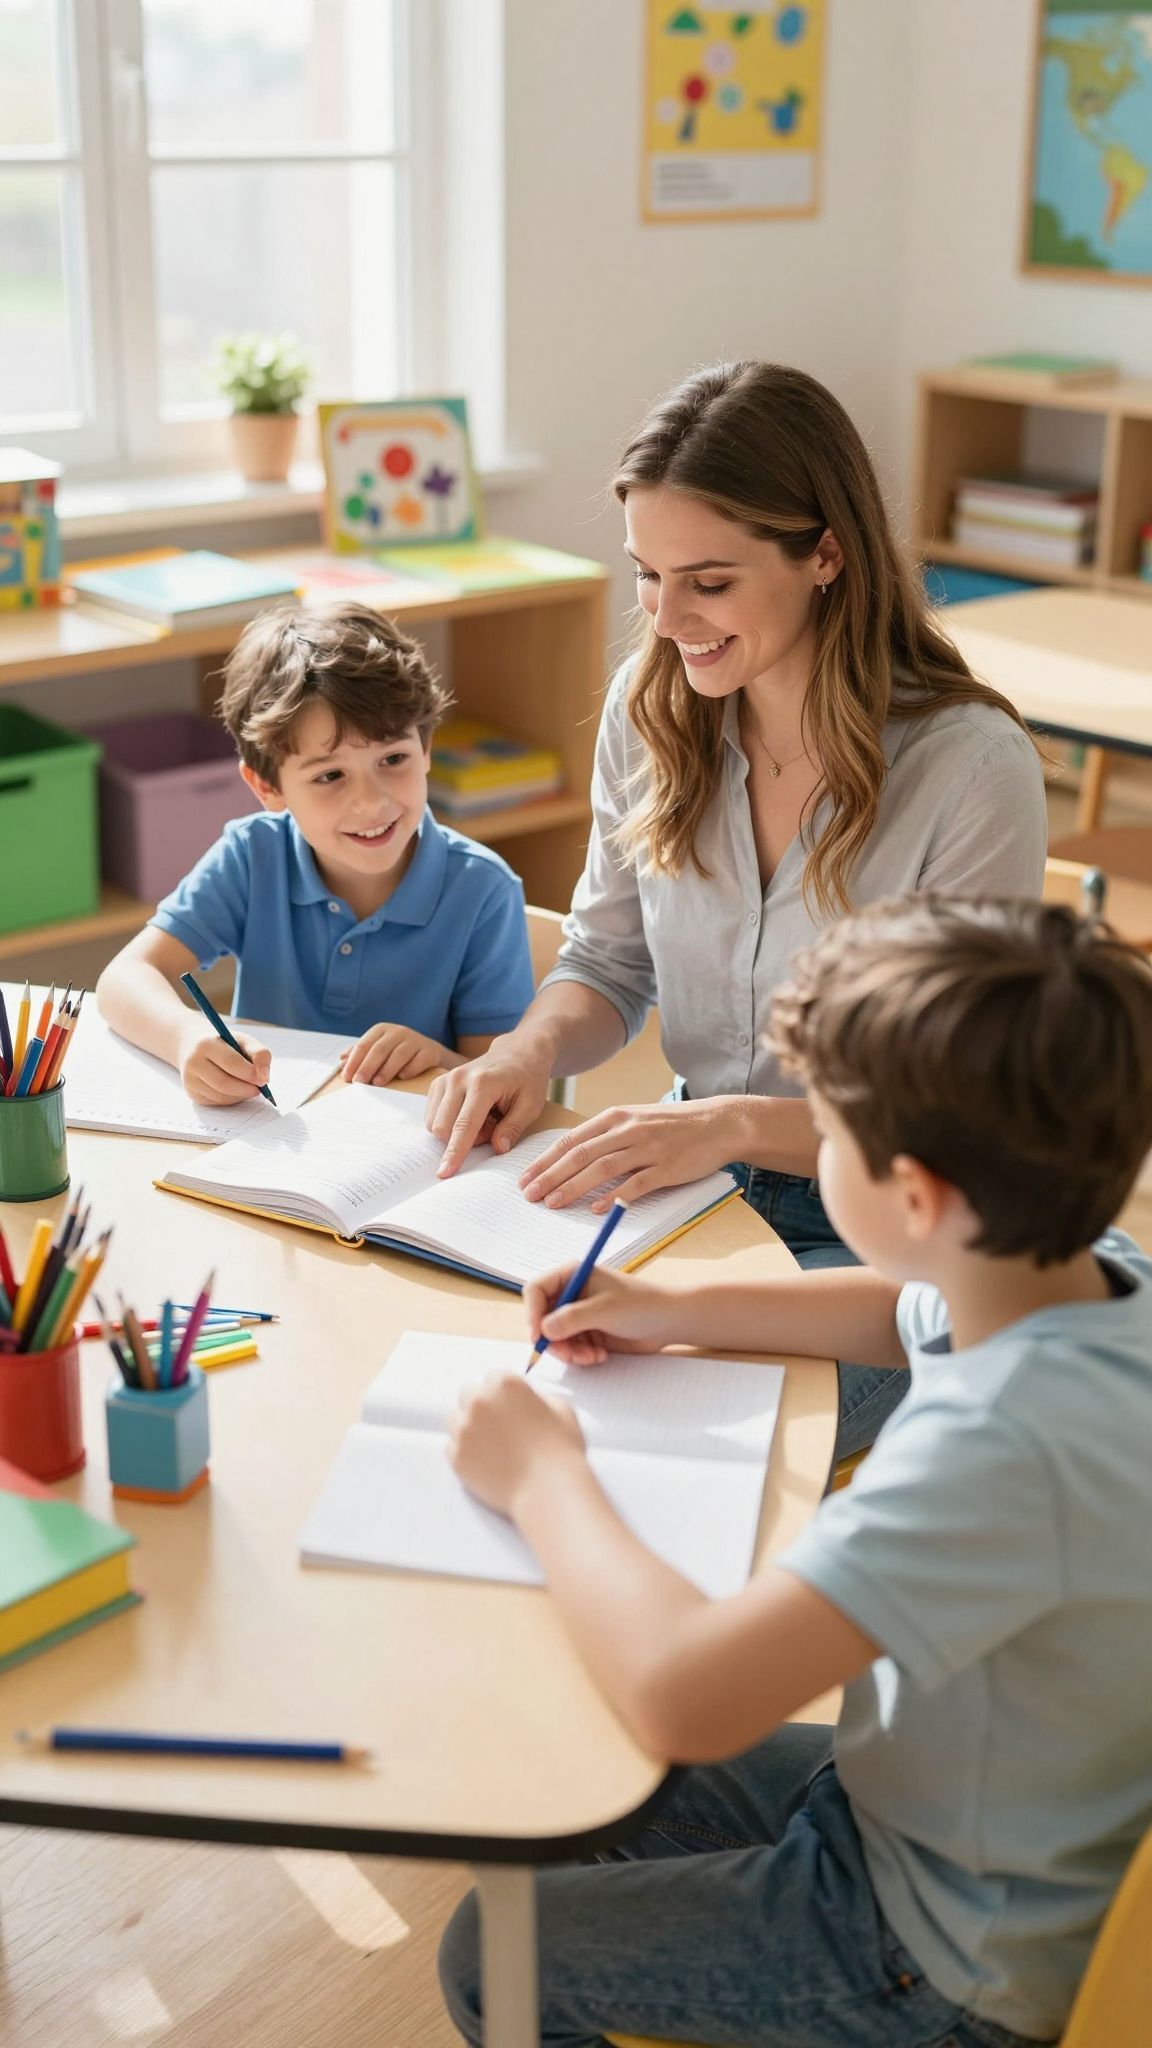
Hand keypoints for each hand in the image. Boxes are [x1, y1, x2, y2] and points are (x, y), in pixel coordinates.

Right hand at [177, 1021, 270, 1106]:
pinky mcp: (192, 1093)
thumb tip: (264, 1077)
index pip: (231, 1062)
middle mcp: (193, 1062)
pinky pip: (217, 1102)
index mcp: (206, 1044)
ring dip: (240, 1095)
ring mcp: (190, 1080)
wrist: (195, 1048)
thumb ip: (259, 1053)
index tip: (264, 1080)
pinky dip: (231, 1099)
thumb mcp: (243, 1041)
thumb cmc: (226, 1045)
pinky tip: (236, 1090)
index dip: (250, 1074)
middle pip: (224, 1083)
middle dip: (246, 1089)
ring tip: (248, 1087)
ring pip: (221, 1096)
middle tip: (259, 1089)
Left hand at [343, 1022, 452, 1085]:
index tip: (347, 1077)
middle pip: (379, 1049)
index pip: (364, 1045)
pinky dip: (410, 1069)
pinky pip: (419, 1060)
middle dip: (367, 1066)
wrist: (429, 1053)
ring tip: (378, 1083)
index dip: (354, 1062)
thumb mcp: (378, 1049)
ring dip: (387, 1069)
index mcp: (381, 1030)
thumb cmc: (397, 1053)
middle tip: (360, 1082)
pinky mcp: (430, 1051)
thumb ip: (360, 1054)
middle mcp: (398, 1032)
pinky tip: (402, 1077)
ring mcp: (415, 1040)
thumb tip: (341, 1060)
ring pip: (399, 1054)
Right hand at [425, 1036, 551, 1175]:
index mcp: (483, 1083)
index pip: (464, 1125)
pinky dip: (450, 1124)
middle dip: (463, 1141)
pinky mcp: (438, 1083)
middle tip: (492, 1129)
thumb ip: (513, 1128)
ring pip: (435, 1124)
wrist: (517, 1053)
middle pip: (443, 1128)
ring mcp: (445, 1079)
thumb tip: (497, 1149)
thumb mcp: (531, 1105)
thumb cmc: (527, 1079)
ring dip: (456, 1133)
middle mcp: (458, 1079)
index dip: (455, 1152)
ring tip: (484, 1120)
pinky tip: (471, 1115)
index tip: (444, 1173)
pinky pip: (433, 1116)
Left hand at [447, 1373, 587, 1516]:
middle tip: (498, 1424)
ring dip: (469, 1427)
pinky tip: (486, 1461)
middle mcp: (480, 1401)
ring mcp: (464, 1429)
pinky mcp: (456, 1455)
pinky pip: (452, 1447)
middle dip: (481, 1406)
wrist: (548, 1489)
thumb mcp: (561, 1409)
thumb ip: (539, 1397)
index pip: (493, 1377)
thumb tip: (530, 1401)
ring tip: (490, 1445)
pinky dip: (466, 1453)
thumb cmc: (559, 1451)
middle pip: (469, 1393)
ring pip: (456, 1419)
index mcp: (505, 1384)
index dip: (502, 1393)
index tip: (508, 1405)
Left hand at [519, 1097, 740, 1212]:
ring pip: (602, 1168)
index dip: (546, 1160)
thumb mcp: (635, 1120)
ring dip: (574, 1186)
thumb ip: (606, 1136)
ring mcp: (648, 1148)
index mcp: (615, 1117)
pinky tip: (596, 1208)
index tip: (525, 1178)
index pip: (572, 1140)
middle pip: (581, 1154)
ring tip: (552, 1203)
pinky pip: (635, 1183)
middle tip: (529, 1195)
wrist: (718, 1123)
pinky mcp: (667, 1167)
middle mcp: (628, 1130)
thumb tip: (571, 1158)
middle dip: (550, 1176)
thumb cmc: (673, 1125)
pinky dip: (613, 1196)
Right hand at [524, 1264, 678, 1365]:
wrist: (669, 1322)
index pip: (536, 1290)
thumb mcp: (605, 1310)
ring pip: (554, 1338)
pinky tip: (599, 1356)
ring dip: (569, 1352)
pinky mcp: (587, 1332)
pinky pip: (569, 1348)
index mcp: (572, 1275)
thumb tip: (543, 1329)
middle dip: (553, 1340)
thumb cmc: (642, 1305)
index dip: (532, 1313)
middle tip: (570, 1355)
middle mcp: (571, 1293)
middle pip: (541, 1318)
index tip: (539, 1336)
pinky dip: (579, 1356)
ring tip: (591, 1357)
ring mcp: (578, 1314)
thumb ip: (572, 1319)